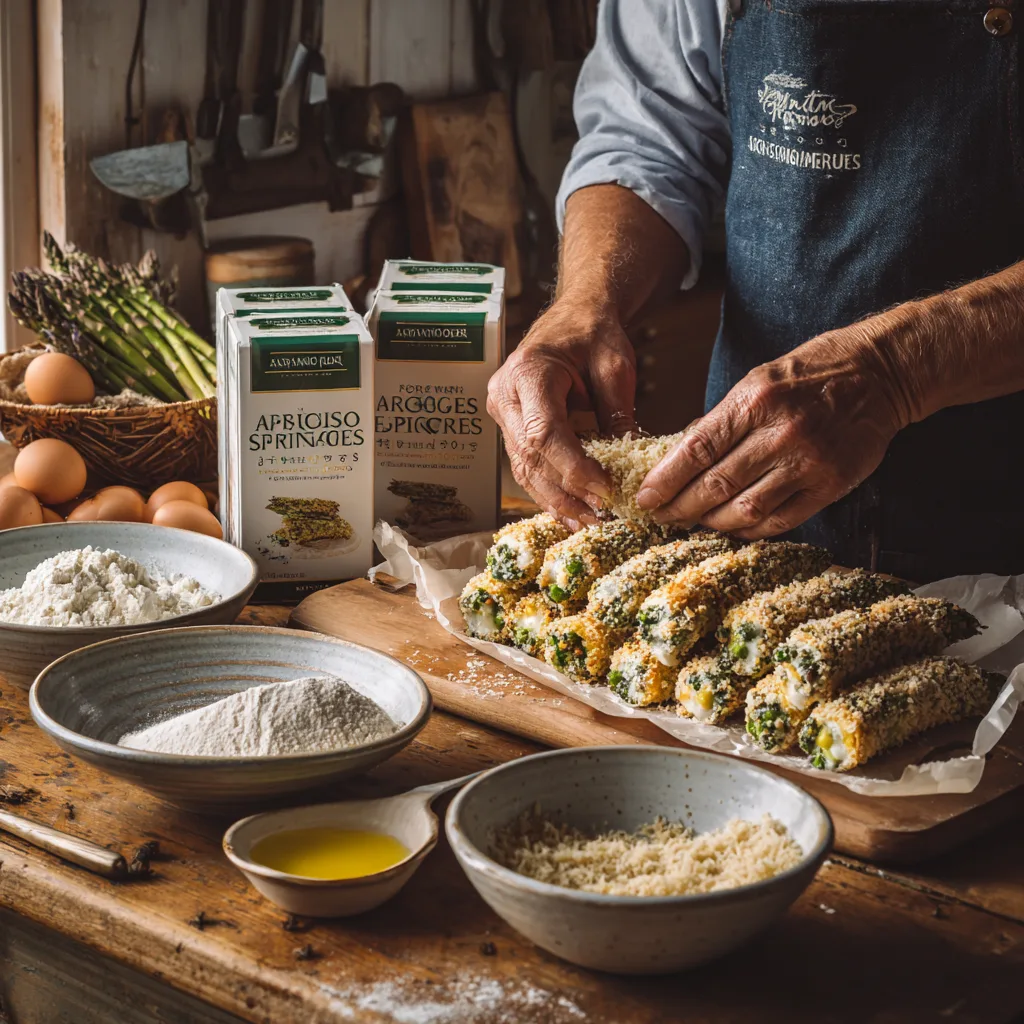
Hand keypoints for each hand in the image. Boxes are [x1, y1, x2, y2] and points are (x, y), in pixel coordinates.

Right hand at [487, 299, 636, 527]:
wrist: (573, 316)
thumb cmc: (593, 334)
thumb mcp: (615, 366)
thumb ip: (618, 413)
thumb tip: (627, 465)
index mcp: (528, 372)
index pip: (545, 433)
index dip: (574, 468)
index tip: (606, 490)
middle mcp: (506, 395)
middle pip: (530, 457)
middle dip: (565, 492)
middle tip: (600, 517)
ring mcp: (503, 413)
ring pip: (524, 469)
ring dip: (556, 500)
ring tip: (589, 523)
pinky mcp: (511, 427)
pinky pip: (527, 467)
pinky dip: (550, 492)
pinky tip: (573, 513)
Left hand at [635, 326, 909, 537]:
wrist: (879, 374)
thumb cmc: (809, 375)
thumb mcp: (757, 381)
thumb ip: (721, 420)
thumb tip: (678, 456)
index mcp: (755, 401)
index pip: (697, 449)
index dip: (666, 479)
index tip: (645, 498)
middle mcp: (781, 433)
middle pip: (717, 484)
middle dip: (681, 507)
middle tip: (661, 517)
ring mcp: (808, 462)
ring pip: (745, 509)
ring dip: (713, 522)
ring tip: (694, 522)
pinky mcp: (831, 485)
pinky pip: (780, 521)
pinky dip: (750, 530)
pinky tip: (733, 527)